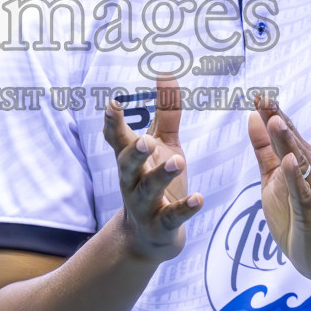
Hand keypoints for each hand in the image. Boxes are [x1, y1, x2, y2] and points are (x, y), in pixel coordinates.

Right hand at [103, 74, 203, 262]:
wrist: (149, 237)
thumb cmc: (156, 181)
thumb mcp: (163, 145)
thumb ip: (166, 112)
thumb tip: (166, 74)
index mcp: (130, 160)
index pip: (117, 139)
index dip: (113, 123)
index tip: (112, 104)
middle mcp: (132, 181)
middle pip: (127, 165)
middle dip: (134, 153)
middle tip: (144, 140)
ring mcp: (145, 205)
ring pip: (149, 190)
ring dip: (161, 176)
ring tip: (178, 162)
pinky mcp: (161, 226)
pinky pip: (171, 217)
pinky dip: (184, 209)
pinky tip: (198, 198)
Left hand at [247, 93, 310, 288]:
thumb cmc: (295, 214)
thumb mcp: (272, 178)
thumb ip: (264, 150)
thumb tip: (254, 117)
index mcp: (300, 160)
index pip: (285, 133)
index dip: (272, 114)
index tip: (258, 95)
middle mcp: (310, 170)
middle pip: (293, 142)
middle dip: (279, 121)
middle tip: (265, 99)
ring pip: (299, 162)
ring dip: (287, 142)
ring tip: (275, 122)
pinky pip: (303, 193)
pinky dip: (296, 178)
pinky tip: (289, 163)